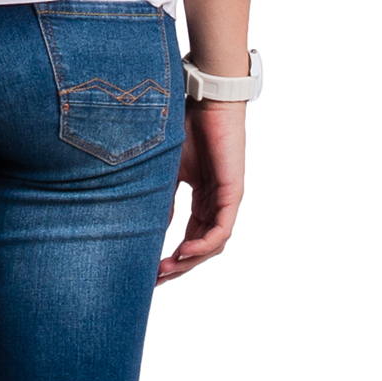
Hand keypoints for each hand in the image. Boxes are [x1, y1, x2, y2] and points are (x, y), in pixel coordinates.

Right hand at [158, 102, 244, 282]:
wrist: (205, 99)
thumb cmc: (185, 126)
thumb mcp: (166, 171)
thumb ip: (161, 200)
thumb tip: (150, 228)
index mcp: (203, 198)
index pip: (190, 238)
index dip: (172, 257)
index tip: (149, 272)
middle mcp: (217, 203)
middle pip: (202, 248)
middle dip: (178, 267)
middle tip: (155, 280)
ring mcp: (226, 200)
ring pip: (212, 244)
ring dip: (190, 261)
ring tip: (166, 270)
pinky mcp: (233, 193)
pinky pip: (221, 230)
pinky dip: (203, 245)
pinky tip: (184, 253)